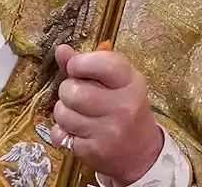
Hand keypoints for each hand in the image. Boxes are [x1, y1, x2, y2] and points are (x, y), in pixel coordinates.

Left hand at [50, 45, 163, 184]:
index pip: (103, 64)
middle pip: (73, 91)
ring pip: (63, 113)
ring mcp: (110, 131)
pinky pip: (61, 135)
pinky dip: (63, 133)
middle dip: (67, 90)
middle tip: (76, 95)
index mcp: (131, 82)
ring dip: (63, 113)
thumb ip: (85, 64)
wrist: (140, 152)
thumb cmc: (122, 108)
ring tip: (77, 114)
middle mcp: (124, 106)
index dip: (79, 63)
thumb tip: (61, 50)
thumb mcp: (113, 82)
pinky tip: (78, 132)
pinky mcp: (96, 151)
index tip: (74, 67)